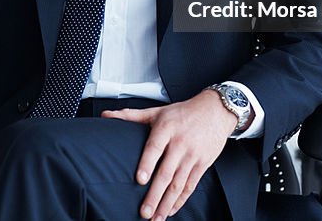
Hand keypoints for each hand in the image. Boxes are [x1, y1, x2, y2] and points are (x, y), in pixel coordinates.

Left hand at [102, 90, 238, 219]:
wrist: (215, 111)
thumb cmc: (183, 112)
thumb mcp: (157, 111)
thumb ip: (131, 116)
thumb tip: (106, 116)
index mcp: (166, 129)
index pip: (155, 148)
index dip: (147, 164)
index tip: (140, 180)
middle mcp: (180, 144)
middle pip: (166, 173)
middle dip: (155, 195)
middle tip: (145, 212)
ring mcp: (192, 156)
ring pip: (179, 184)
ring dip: (167, 203)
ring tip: (157, 218)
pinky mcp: (202, 164)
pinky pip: (190, 186)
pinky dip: (181, 200)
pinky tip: (171, 210)